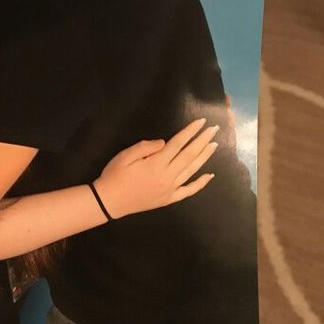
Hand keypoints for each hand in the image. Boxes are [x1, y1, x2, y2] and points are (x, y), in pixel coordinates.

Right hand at [93, 118, 217, 219]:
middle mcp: (167, 176)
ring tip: (214, 145)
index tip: (201, 122)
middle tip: (214, 129)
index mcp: (156, 164)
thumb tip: (164, 142)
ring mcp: (170, 189)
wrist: (109, 202)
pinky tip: (209, 175)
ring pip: (192, 171)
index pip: (178, 144)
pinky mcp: (169, 199)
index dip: (190, 132)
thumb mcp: (125, 156)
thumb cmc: (115, 176)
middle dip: (202, 141)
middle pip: (189, 155)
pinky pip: (188, 191)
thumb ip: (145, 147)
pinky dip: (200, 183)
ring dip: (204, 157)